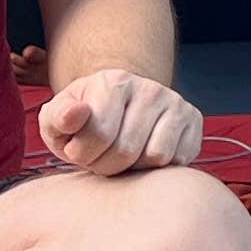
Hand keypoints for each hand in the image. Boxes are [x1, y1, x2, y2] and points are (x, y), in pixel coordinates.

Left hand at [40, 68, 204, 175]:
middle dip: (105, 166)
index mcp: (113, 81)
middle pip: (126, 150)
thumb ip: (57, 117)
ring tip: (121, 157)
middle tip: (99, 159)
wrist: (119, 109)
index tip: (78, 150)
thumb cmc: (84, 121)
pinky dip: (158, 168)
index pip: (99, 134)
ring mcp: (175, 102)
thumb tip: (76, 114)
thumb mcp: (57, 119)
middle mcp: (149, 88)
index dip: (82, 154)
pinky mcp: (193, 120)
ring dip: (133, 168)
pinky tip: (143, 155)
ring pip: (155, 156)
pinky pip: (177, 160)